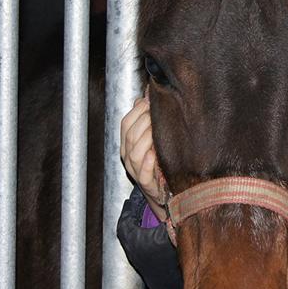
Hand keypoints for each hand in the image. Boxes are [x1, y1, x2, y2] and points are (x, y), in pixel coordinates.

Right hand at [119, 94, 164, 219]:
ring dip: (147, 138)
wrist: (162, 192)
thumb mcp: (149, 139)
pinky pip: (144, 173)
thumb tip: (144, 96)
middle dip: (144, 121)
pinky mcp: (146, 184)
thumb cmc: (156, 162)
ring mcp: (136, 171)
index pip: (125, 123)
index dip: (138, 110)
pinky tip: (154, 154)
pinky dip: (148, 162)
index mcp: (126, 143)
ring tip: (158, 129)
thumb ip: (145, 119)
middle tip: (159, 113)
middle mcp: (128, 156)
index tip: (151, 102)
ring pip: (135, 152)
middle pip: (130, 135)